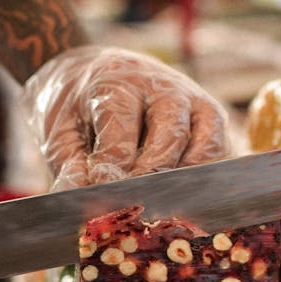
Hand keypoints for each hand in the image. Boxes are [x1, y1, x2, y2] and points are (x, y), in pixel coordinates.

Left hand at [21, 46, 229, 189]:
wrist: (95, 73)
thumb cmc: (76, 106)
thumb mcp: (59, 131)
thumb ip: (70, 167)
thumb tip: (81, 203)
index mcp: (118, 80)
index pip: (122, 127)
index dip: (114, 167)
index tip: (103, 198)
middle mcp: (164, 86)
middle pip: (172, 133)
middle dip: (153, 175)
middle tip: (135, 208)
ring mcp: (194, 101)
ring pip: (206, 145)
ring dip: (186, 181)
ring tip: (164, 209)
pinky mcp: (211, 119)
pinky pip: (221, 153)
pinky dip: (207, 180)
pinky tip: (185, 201)